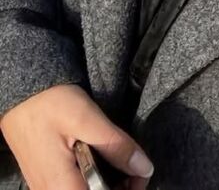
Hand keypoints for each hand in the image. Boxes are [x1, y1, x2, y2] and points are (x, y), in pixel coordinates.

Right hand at [0, 83, 153, 189]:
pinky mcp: (44, 178)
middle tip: (133, 169)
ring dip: (105, 186)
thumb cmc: (50, 103)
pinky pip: (71, 188)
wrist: (20, 91)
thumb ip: (115, 145)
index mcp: (61, 186)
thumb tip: (144, 168)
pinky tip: (100, 164)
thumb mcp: (87, 118)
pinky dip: (90, 182)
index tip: (140, 176)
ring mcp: (44, 187)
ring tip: (120, 165)